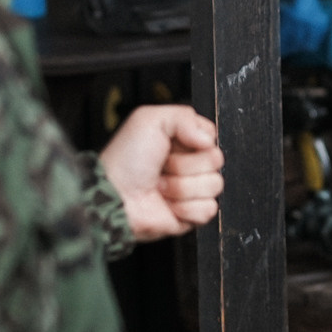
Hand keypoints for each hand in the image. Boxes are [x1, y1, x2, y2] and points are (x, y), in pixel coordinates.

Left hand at [100, 105, 224, 241]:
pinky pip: (209, 209)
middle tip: (162, 167)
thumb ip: (184, 116)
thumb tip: (208, 139)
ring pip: (214, 184)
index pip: (211, 136)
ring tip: (160, 187)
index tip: (172, 144)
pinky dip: (185, 208)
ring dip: (182, 187)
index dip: (196, 141)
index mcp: (182, 140)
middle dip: (185, 165)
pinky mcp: (192, 214)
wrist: (115, 197)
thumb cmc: (125, 161)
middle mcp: (189, 164)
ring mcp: (192, 190)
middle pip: (216, 160)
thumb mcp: (148, 120)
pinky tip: (168, 204)